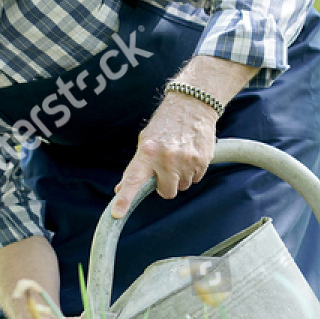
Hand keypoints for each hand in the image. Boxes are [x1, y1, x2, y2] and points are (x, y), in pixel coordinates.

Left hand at [111, 93, 217, 217]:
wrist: (192, 105)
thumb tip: (120, 189)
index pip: (133, 180)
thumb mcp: (145, 143)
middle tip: (166, 170)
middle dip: (166, 186)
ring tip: (179, 158)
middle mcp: (166, 158)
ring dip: (180, 178)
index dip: (124, 199)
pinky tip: (190, 155)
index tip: (117, 213)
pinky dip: (193, 171)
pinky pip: (196, 178)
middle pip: (167, 192)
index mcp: (147, 153)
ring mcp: (186, 159)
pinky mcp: (202, 159)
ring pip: (183, 186)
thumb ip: (134, 167)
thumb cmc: (164, 125)